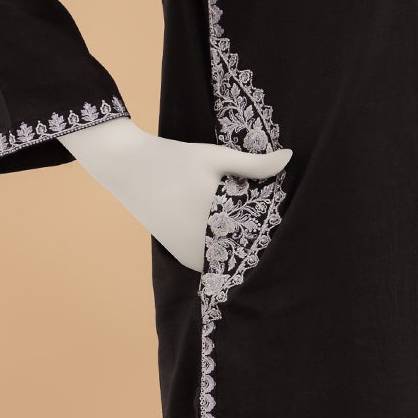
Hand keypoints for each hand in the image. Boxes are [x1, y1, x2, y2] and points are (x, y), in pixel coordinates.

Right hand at [61, 117, 291, 271]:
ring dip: (243, 244)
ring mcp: (192, 256)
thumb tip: (290, 158)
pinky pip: (215, 260)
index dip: (276, 227)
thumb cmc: (173, 159)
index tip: (287, 215)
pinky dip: (226, 248)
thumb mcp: (214, 157)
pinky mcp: (184, 258)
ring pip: (231, 257)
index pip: (260, 235)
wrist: (127, 169)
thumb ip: (254, 164)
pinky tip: (232, 228)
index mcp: (214, 222)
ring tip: (254, 221)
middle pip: (247, 249)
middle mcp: (202, 246)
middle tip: (274, 216)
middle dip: (261, 236)